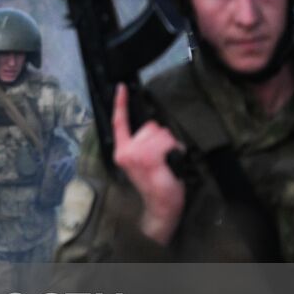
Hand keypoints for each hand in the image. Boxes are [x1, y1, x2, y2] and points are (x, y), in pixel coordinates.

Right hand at [110, 84, 185, 245]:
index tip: (120, 87)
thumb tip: (154, 130)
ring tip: (167, 163)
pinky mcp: (149, 158)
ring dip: (170, 145)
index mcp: (122, 151)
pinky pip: (167, 142)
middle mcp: (125, 152)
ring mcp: (136, 154)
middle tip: (162, 159)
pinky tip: (170, 164)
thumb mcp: (143, 162)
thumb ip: (143, 145)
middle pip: (150, 126)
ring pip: (161, 133)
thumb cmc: (157, 184)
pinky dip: (174, 150)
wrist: (160, 206)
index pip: (119, 123)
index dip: (120, 103)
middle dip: (161, 138)